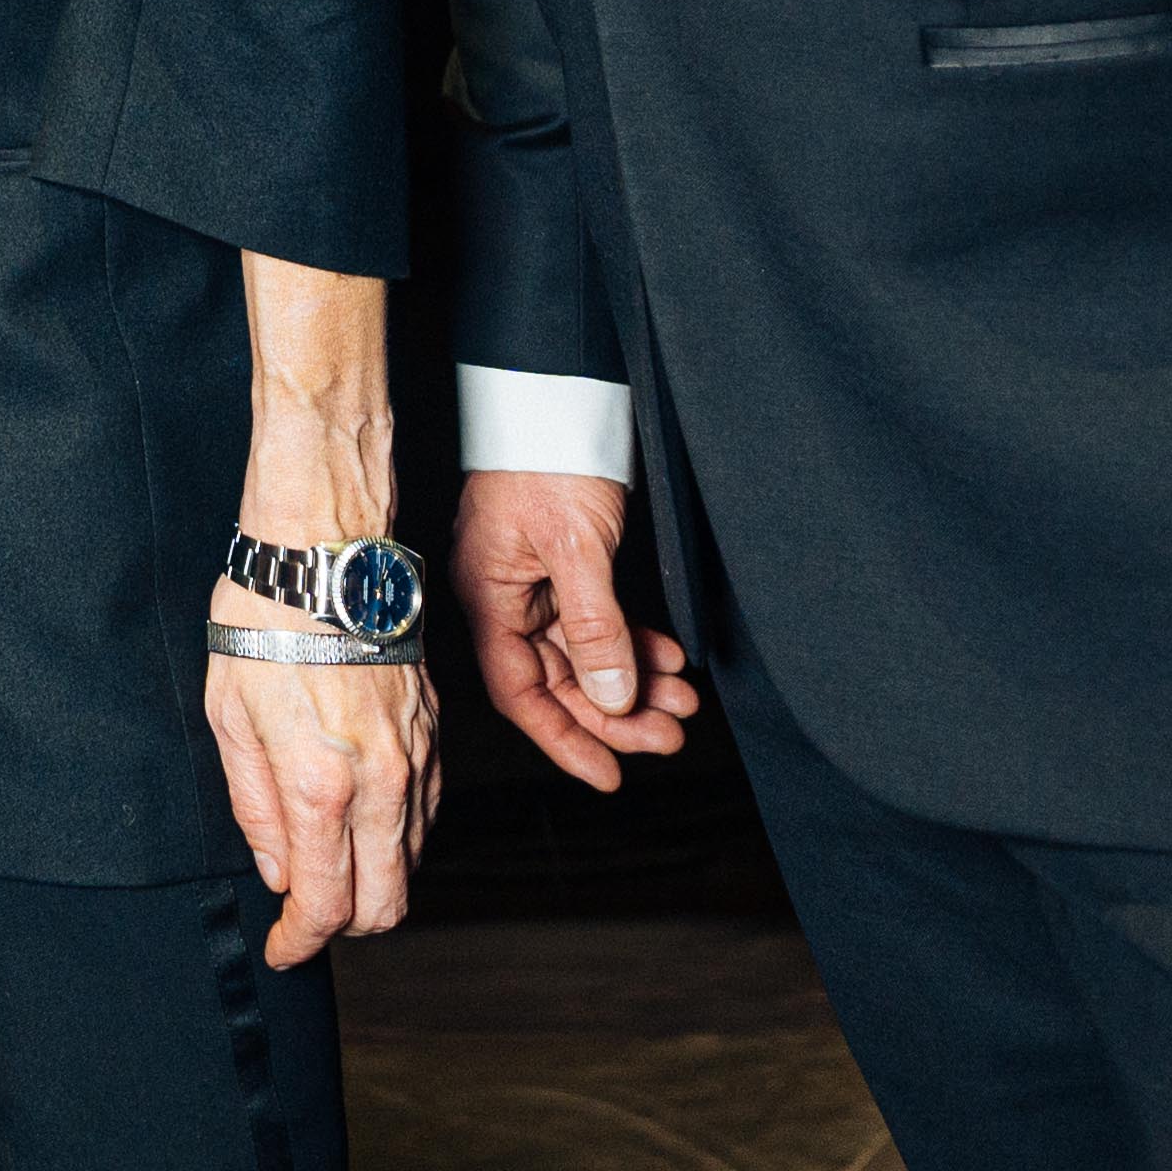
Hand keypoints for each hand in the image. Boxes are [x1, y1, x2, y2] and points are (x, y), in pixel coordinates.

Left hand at [205, 581, 437, 967]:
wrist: (325, 554)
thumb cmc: (263, 624)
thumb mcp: (229, 719)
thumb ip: (257, 807)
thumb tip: (279, 871)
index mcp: (320, 784)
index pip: (324, 903)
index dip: (299, 941)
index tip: (283, 948)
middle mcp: (379, 782)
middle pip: (385, 904)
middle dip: (343, 926)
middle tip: (304, 916)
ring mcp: (416, 760)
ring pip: (411, 863)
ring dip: (372, 882)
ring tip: (325, 864)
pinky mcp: (434, 736)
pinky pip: (423, 815)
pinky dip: (394, 838)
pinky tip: (357, 821)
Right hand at [455, 467, 692, 793]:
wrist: (553, 396)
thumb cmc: (544, 459)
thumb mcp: (574, 545)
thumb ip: (594, 623)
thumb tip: (612, 695)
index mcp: (488, 598)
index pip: (521, 691)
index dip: (564, 738)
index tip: (609, 774)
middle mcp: (506, 598)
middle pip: (559, 680)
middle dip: (614, 713)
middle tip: (669, 737)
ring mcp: (535, 583)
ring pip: (586, 655)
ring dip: (634, 681)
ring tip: (683, 703)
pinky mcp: (565, 565)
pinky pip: (600, 623)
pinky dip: (635, 644)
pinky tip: (669, 659)